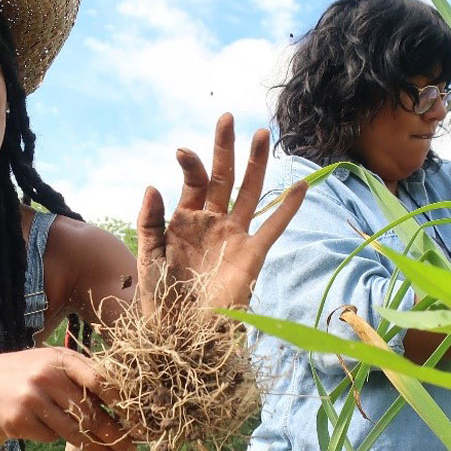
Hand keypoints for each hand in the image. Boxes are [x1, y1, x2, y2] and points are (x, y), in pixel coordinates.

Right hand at [0, 348, 135, 450]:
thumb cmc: (19, 374)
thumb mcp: (48, 363)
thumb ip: (78, 376)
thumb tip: (118, 403)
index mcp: (60, 359)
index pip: (100, 380)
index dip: (123, 403)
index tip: (140, 420)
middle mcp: (47, 376)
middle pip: (90, 411)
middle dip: (115, 434)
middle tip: (132, 449)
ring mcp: (32, 399)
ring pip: (74, 431)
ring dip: (97, 449)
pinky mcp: (19, 421)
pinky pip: (50, 438)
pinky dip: (57, 440)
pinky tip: (55, 436)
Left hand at [136, 113, 305, 311]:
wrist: (182, 332)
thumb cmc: (161, 298)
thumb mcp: (148, 257)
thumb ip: (150, 222)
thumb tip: (153, 184)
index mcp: (184, 219)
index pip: (192, 181)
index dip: (189, 164)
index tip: (182, 151)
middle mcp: (212, 221)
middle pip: (222, 177)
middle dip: (225, 148)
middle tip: (227, 118)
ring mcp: (234, 235)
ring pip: (250, 192)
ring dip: (256, 164)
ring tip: (262, 134)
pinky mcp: (252, 254)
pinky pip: (273, 226)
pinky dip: (288, 207)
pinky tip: (302, 185)